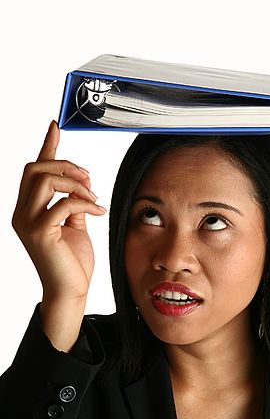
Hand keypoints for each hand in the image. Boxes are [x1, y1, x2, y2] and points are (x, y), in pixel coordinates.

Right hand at [12, 120, 105, 302]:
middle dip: (67, 166)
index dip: (46, 147)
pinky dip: (85, 203)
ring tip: (94, 197)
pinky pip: (62, 203)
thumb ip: (72, 203)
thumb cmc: (73, 262)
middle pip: (36, 169)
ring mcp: (28, 222)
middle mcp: (22, 213)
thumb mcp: (74, 225)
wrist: (72, 291)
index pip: (34, 171)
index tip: (55, 127)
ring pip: (45, 180)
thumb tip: (80, 182)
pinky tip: (98, 212)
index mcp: (29, 209)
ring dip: (75, 183)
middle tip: (89, 180)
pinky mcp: (39, 233)